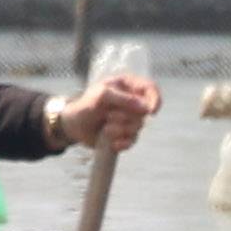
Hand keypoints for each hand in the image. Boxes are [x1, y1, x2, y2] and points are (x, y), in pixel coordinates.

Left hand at [46, 74, 160, 152]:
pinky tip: (111, 143)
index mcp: (129, 87)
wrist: (74, 125)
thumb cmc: (86, 104)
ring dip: (120, 130)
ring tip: (105, 128)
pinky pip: (132, 141)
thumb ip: (124, 99)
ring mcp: (130, 120)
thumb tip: (145, 107)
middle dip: (125, 118)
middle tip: (108, 116)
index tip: (151, 112)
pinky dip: (122, 143)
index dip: (155, 100)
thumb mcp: (102, 95)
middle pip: (144, 113)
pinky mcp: (126, 135)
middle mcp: (133, 103)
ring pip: (138, 128)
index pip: (151, 89)